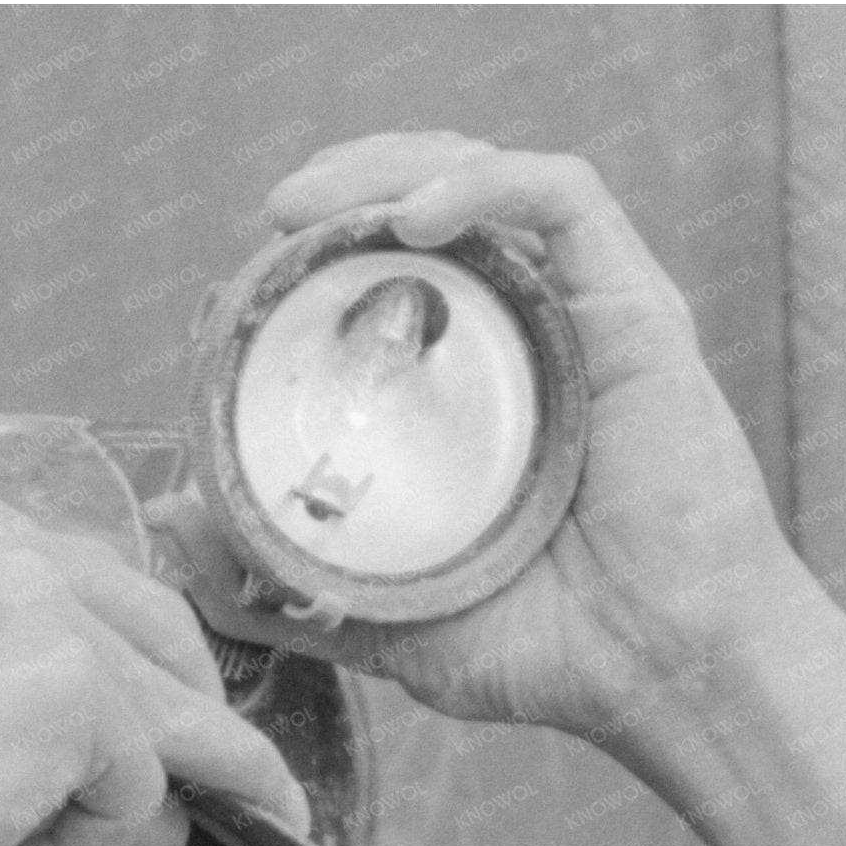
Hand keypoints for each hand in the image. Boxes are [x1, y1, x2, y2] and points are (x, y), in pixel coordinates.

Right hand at [0, 492, 303, 845]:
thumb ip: (31, 727)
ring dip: (140, 808)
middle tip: (209, 803)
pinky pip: (139, 789)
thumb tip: (166, 800)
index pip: (102, 590)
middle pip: (164, 633)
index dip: (140, 669)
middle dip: (197, 722)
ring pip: (171, 717)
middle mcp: (15, 547)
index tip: (157, 740)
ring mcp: (51, 609)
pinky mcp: (77, 689)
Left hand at [157, 133, 818, 743]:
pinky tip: (412, 215)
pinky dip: (484, 181)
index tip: (245, 288)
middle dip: (345, 190)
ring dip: (390, 168)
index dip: (317, 258)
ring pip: (488, 179)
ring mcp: (585, 316)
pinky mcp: (636, 307)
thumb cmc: (554, 654)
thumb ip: (285, 585)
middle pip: (432, 209)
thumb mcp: (386, 623)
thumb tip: (176, 531)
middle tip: (271, 221)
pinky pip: (564, 198)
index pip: (392, 279)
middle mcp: (533, 336)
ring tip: (310, 205)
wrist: (670, 678)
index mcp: (477, 392)